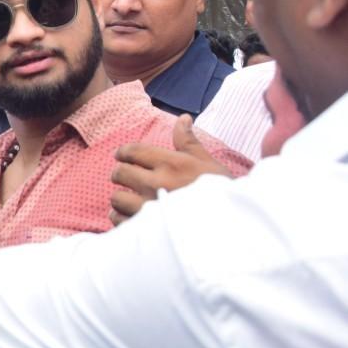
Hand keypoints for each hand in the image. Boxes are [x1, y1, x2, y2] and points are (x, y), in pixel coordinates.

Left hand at [110, 115, 230, 224]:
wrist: (232, 226)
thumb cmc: (222, 192)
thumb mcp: (208, 163)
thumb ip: (188, 142)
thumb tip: (182, 118)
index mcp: (171, 164)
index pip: (133, 151)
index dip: (123, 152)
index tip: (121, 156)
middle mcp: (156, 183)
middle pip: (119, 173)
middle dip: (121, 174)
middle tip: (128, 178)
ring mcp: (148, 208)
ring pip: (116, 199)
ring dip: (121, 199)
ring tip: (131, 200)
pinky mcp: (145, 229)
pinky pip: (119, 221)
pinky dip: (122, 219)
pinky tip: (134, 219)